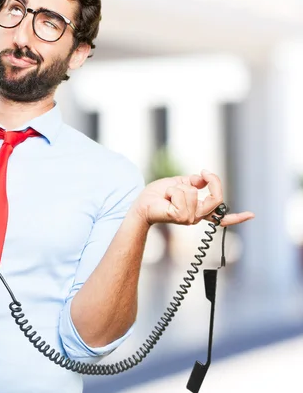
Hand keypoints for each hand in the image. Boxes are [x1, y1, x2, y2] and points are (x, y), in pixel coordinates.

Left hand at [133, 169, 254, 226]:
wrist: (141, 203)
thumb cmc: (157, 195)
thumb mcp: (179, 183)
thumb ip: (194, 182)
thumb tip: (204, 177)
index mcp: (198, 210)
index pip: (220, 217)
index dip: (236, 217)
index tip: (252, 215)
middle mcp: (197, 217)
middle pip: (217, 198)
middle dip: (212, 181)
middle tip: (202, 173)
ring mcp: (190, 219)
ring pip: (195, 193)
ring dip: (179, 188)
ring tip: (169, 195)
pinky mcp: (181, 217)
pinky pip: (185, 195)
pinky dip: (174, 191)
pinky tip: (167, 199)